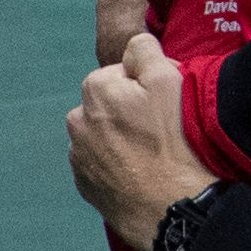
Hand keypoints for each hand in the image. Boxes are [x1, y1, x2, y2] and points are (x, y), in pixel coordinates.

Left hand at [70, 35, 218, 250]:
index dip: (142, 83)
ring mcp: (78, 156)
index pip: (118, 72)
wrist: (168, 204)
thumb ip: (144, 51)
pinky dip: (114, 161)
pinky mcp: (83, 184)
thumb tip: (132, 45)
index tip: (162, 100)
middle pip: (106, 103)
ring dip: (118, 135)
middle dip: (126, 108)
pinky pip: (98, 161)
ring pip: (101, 133)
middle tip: (158, 125)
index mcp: (96, 91)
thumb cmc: (172, 140)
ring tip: (150, 150)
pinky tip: (139, 169)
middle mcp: (78, 121)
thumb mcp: (168, 81)